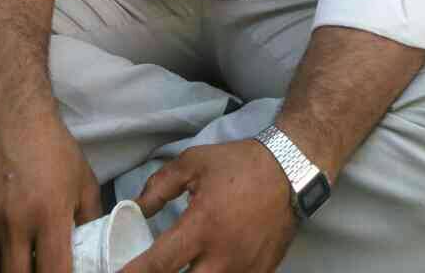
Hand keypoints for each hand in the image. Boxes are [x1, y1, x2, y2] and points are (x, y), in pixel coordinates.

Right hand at [0, 111, 101, 272]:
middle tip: (41, 265)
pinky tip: (2, 247)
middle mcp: (14, 222)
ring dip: (11, 268)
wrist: (14, 120)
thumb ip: (90, 222)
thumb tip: (93, 254)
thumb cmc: (55, 150)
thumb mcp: (84, 183)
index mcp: (50, 214)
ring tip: (23, 254)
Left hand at [123, 140, 297, 272]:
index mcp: (202, 226)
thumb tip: (136, 208)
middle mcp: (222, 257)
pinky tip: (203, 268)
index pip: (159, 264)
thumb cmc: (238, 165)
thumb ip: (160, 186)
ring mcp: (244, 270)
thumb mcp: (194, 162)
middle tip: (149, 272)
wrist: (289, 171)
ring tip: (179, 268)